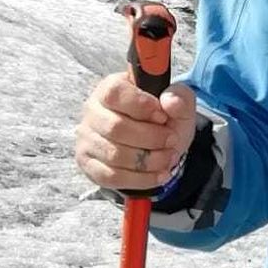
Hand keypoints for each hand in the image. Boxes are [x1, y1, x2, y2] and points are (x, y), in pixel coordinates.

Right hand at [74, 73, 197, 191]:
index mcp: (110, 88)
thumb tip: (170, 101)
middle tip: (172, 140)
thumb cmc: (163, 119)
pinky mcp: (89, 164)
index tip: (162, 116)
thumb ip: (180, 97)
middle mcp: (93, 112)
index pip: (115, 93)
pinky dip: (141, 179)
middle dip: (151, 138)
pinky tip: (159, 174)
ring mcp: (87, 139)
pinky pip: (112, 176)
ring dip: (149, 160)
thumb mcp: (179, 104)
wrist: (158, 145)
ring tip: (169, 157)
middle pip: (115, 127)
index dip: (141, 106)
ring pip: (114, 155)